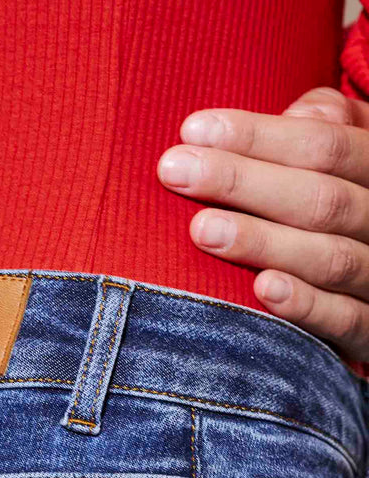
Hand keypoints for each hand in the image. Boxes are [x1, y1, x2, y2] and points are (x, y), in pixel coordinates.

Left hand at [157, 87, 368, 363]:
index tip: (192, 131)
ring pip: (331, 258)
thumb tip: (293, 115)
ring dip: (263, 243)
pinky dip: (306, 306)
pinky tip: (262, 291)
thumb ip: (321, 126)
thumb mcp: (344, 153)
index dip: (258, 137)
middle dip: (243, 183)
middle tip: (174, 171)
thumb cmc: (346, 198)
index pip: (324, 145)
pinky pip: (346, 320)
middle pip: (321, 200)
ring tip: (201, 229)